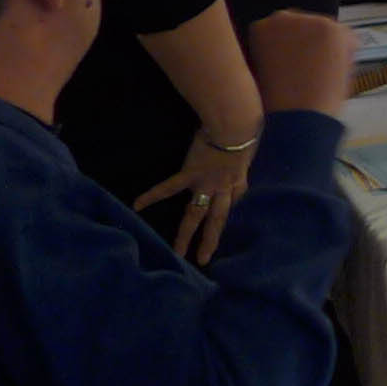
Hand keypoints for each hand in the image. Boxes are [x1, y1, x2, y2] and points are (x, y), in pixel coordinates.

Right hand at [139, 125, 260, 263]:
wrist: (234, 126)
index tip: (222, 210)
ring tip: (178, 253)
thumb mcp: (249, 146)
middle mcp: (223, 188)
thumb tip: (243, 146)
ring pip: (196, 214)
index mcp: (238, 181)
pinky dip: (152, 196)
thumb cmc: (245, 130)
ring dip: (187, 235)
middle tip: (203, 260)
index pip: (233, 200)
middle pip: (217, 220)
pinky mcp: (190, 174)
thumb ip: (242, 152)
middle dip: (210, 240)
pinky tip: (137, 205)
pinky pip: (169, 188)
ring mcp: (206, 184)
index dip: (228, 205)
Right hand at [244, 10, 356, 119]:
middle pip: (305, 26)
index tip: (297, 65)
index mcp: (260, 29)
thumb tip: (294, 49)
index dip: (294, 49)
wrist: (296, 117)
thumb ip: (276, 53)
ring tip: (322, 77)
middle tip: (313, 72)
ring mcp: (308, 20)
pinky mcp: (330, 28)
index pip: (283, 31)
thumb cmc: (278, 105)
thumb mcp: (265, 71)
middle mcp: (281, 18)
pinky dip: (346, 54)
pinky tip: (335, 73)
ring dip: (327, 48)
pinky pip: (347, 38)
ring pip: (326, 31)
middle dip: (311, 44)